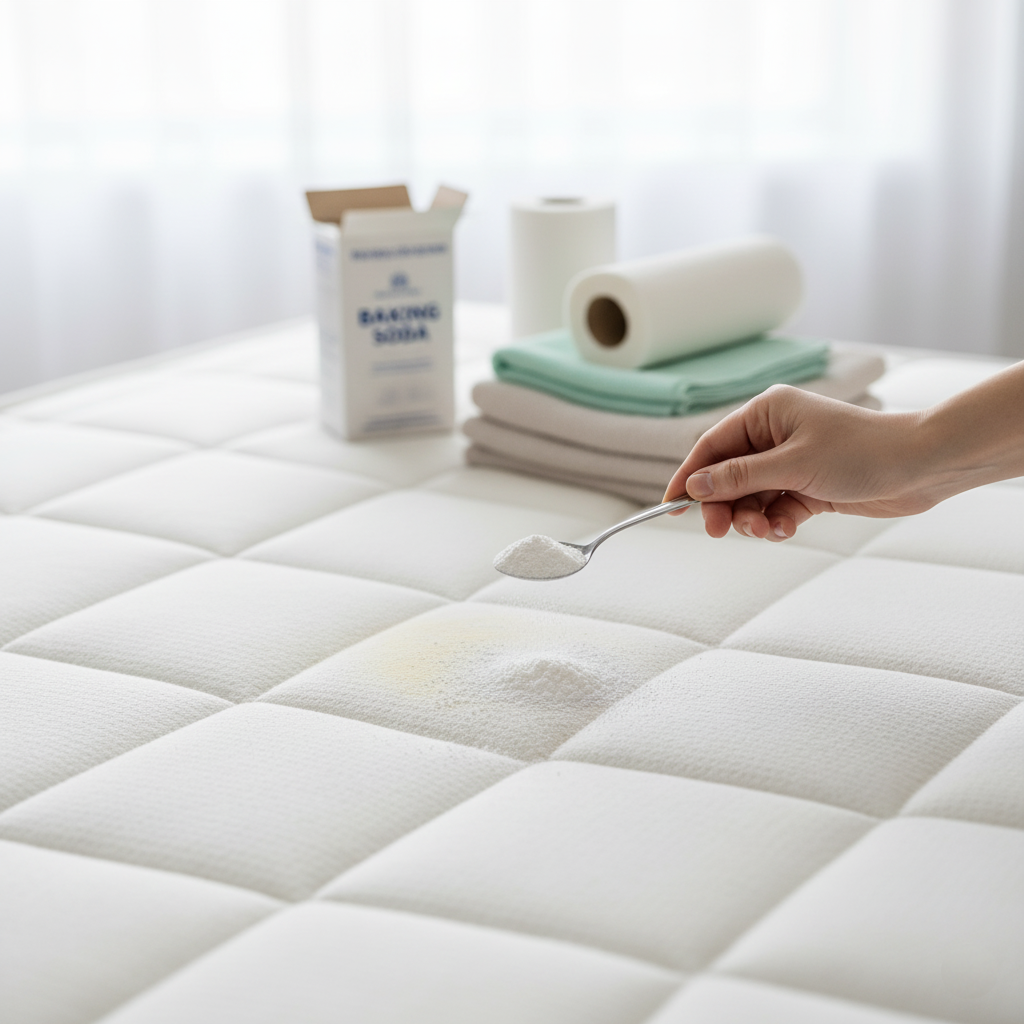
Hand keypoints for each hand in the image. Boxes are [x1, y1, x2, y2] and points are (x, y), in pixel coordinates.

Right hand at [663, 385, 937, 540]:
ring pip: (750, 497)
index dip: (689, 476)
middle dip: (724, 505)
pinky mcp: (808, 486)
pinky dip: (776, 521)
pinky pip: (775, 507)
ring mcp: (791, 462)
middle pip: (728, 475)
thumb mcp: (793, 465)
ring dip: (752, 518)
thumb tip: (694, 485)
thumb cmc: (862, 452)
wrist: (921, 466)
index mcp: (767, 413)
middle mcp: (775, 435)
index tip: (671, 506)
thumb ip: (740, 477)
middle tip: (719, 531)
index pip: (712, 446)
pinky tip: (788, 527)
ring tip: (767, 530)